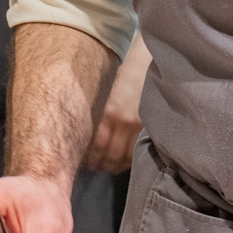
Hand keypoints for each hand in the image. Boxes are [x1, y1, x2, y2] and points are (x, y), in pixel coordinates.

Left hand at [86, 39, 148, 173]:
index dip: (90, 158)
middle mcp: (121, 121)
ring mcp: (137, 125)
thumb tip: (85, 134)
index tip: (85, 163)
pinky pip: (136, 149)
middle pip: (109, 155)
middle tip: (95, 169)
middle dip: (101, 165)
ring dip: (114, 166)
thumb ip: (99, 113)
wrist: (144, 64)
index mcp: (107, 112)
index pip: (96, 145)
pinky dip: (128, 159)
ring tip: (108, 168)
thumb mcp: (104, 93)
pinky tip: (123, 162)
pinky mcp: (147, 125)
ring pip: (124, 156)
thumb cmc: (120, 75)